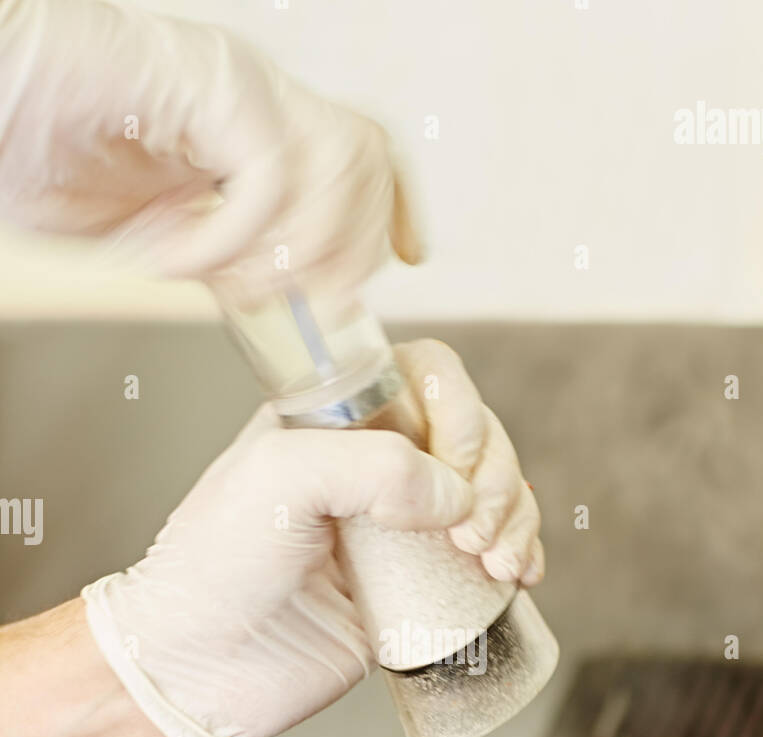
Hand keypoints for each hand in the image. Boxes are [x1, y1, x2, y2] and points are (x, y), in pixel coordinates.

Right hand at [0, 0, 419, 302]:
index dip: (394, 211)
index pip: (363, 156)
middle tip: (314, 304)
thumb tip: (263, 293)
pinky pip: (266, 175)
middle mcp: (257, 100)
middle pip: (368, 159)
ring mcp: (236, 86)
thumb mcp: (149, 227)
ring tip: (241, 286)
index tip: (405, 262)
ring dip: (303, 247)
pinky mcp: (205, 83)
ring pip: (337, 163)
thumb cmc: (34, 149)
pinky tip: (178, 259)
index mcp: (253, 128)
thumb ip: (216, 253)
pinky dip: (232, 237)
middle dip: (355, 246)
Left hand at [82, 340, 543, 736]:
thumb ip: (373, 464)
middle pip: (473, 435)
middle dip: (493, 476)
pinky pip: (486, 555)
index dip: (459, 408)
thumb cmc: (213, 568)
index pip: (426, 375)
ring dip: (514, 517)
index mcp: (333, 420)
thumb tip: (453, 495)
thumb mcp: (277, 478)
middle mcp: (369, 466)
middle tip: (474, 532)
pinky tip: (518, 576)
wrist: (199, 671)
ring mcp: (397, 529)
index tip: (454, 463)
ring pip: (491, 493)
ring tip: (496, 563)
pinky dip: (518, 555)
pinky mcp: (414, 588)